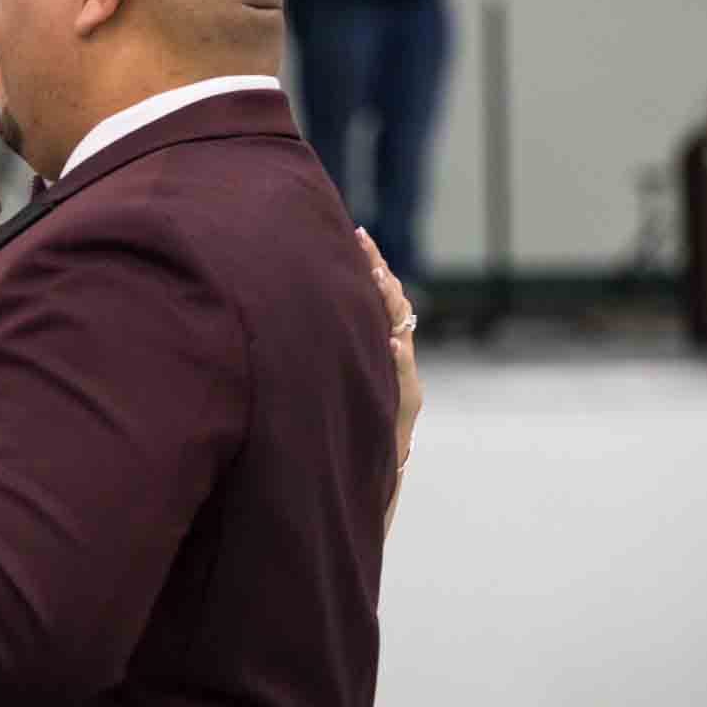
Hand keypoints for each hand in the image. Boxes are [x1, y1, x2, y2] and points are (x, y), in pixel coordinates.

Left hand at [355, 228, 421, 473]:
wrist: (372, 474)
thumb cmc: (349, 426)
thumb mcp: (343, 379)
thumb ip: (338, 347)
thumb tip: (300, 308)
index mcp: (380, 345)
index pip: (379, 295)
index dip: (371, 263)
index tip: (356, 232)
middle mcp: (396, 357)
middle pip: (394, 304)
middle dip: (380, 271)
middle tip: (363, 241)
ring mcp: (402, 381)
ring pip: (402, 333)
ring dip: (391, 306)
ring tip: (378, 278)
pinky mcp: (405, 406)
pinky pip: (403, 378)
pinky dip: (399, 359)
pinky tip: (392, 342)